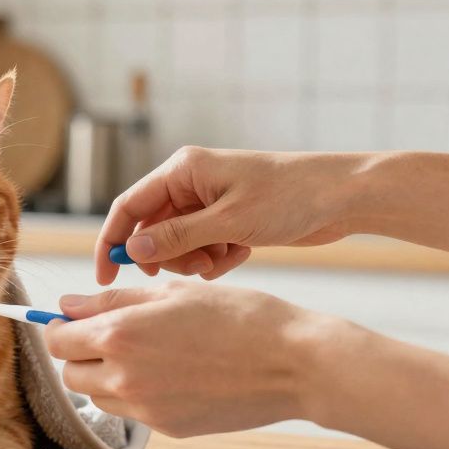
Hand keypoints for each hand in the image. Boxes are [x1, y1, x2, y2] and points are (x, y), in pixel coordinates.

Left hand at [45, 282, 335, 436]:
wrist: (294, 364)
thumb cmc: (239, 316)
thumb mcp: (173, 292)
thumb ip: (113, 301)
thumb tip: (66, 305)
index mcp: (121, 336)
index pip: (57, 341)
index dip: (60, 328)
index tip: (73, 320)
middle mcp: (125, 378)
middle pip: (70, 373)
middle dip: (80, 354)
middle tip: (112, 334)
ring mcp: (146, 410)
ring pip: (98, 396)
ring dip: (105, 375)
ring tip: (147, 353)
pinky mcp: (168, 429)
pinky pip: (132, 412)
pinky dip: (137, 394)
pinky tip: (172, 374)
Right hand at [96, 147, 367, 284]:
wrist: (342, 196)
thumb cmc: (289, 197)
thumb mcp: (228, 222)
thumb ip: (176, 238)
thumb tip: (132, 252)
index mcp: (182, 170)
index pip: (128, 207)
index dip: (112, 242)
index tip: (105, 278)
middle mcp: (190, 184)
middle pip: (152, 231)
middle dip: (168, 257)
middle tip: (197, 267)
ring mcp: (209, 202)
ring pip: (176, 245)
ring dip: (195, 261)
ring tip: (225, 258)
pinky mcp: (226, 220)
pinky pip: (202, 249)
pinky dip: (216, 259)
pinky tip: (242, 253)